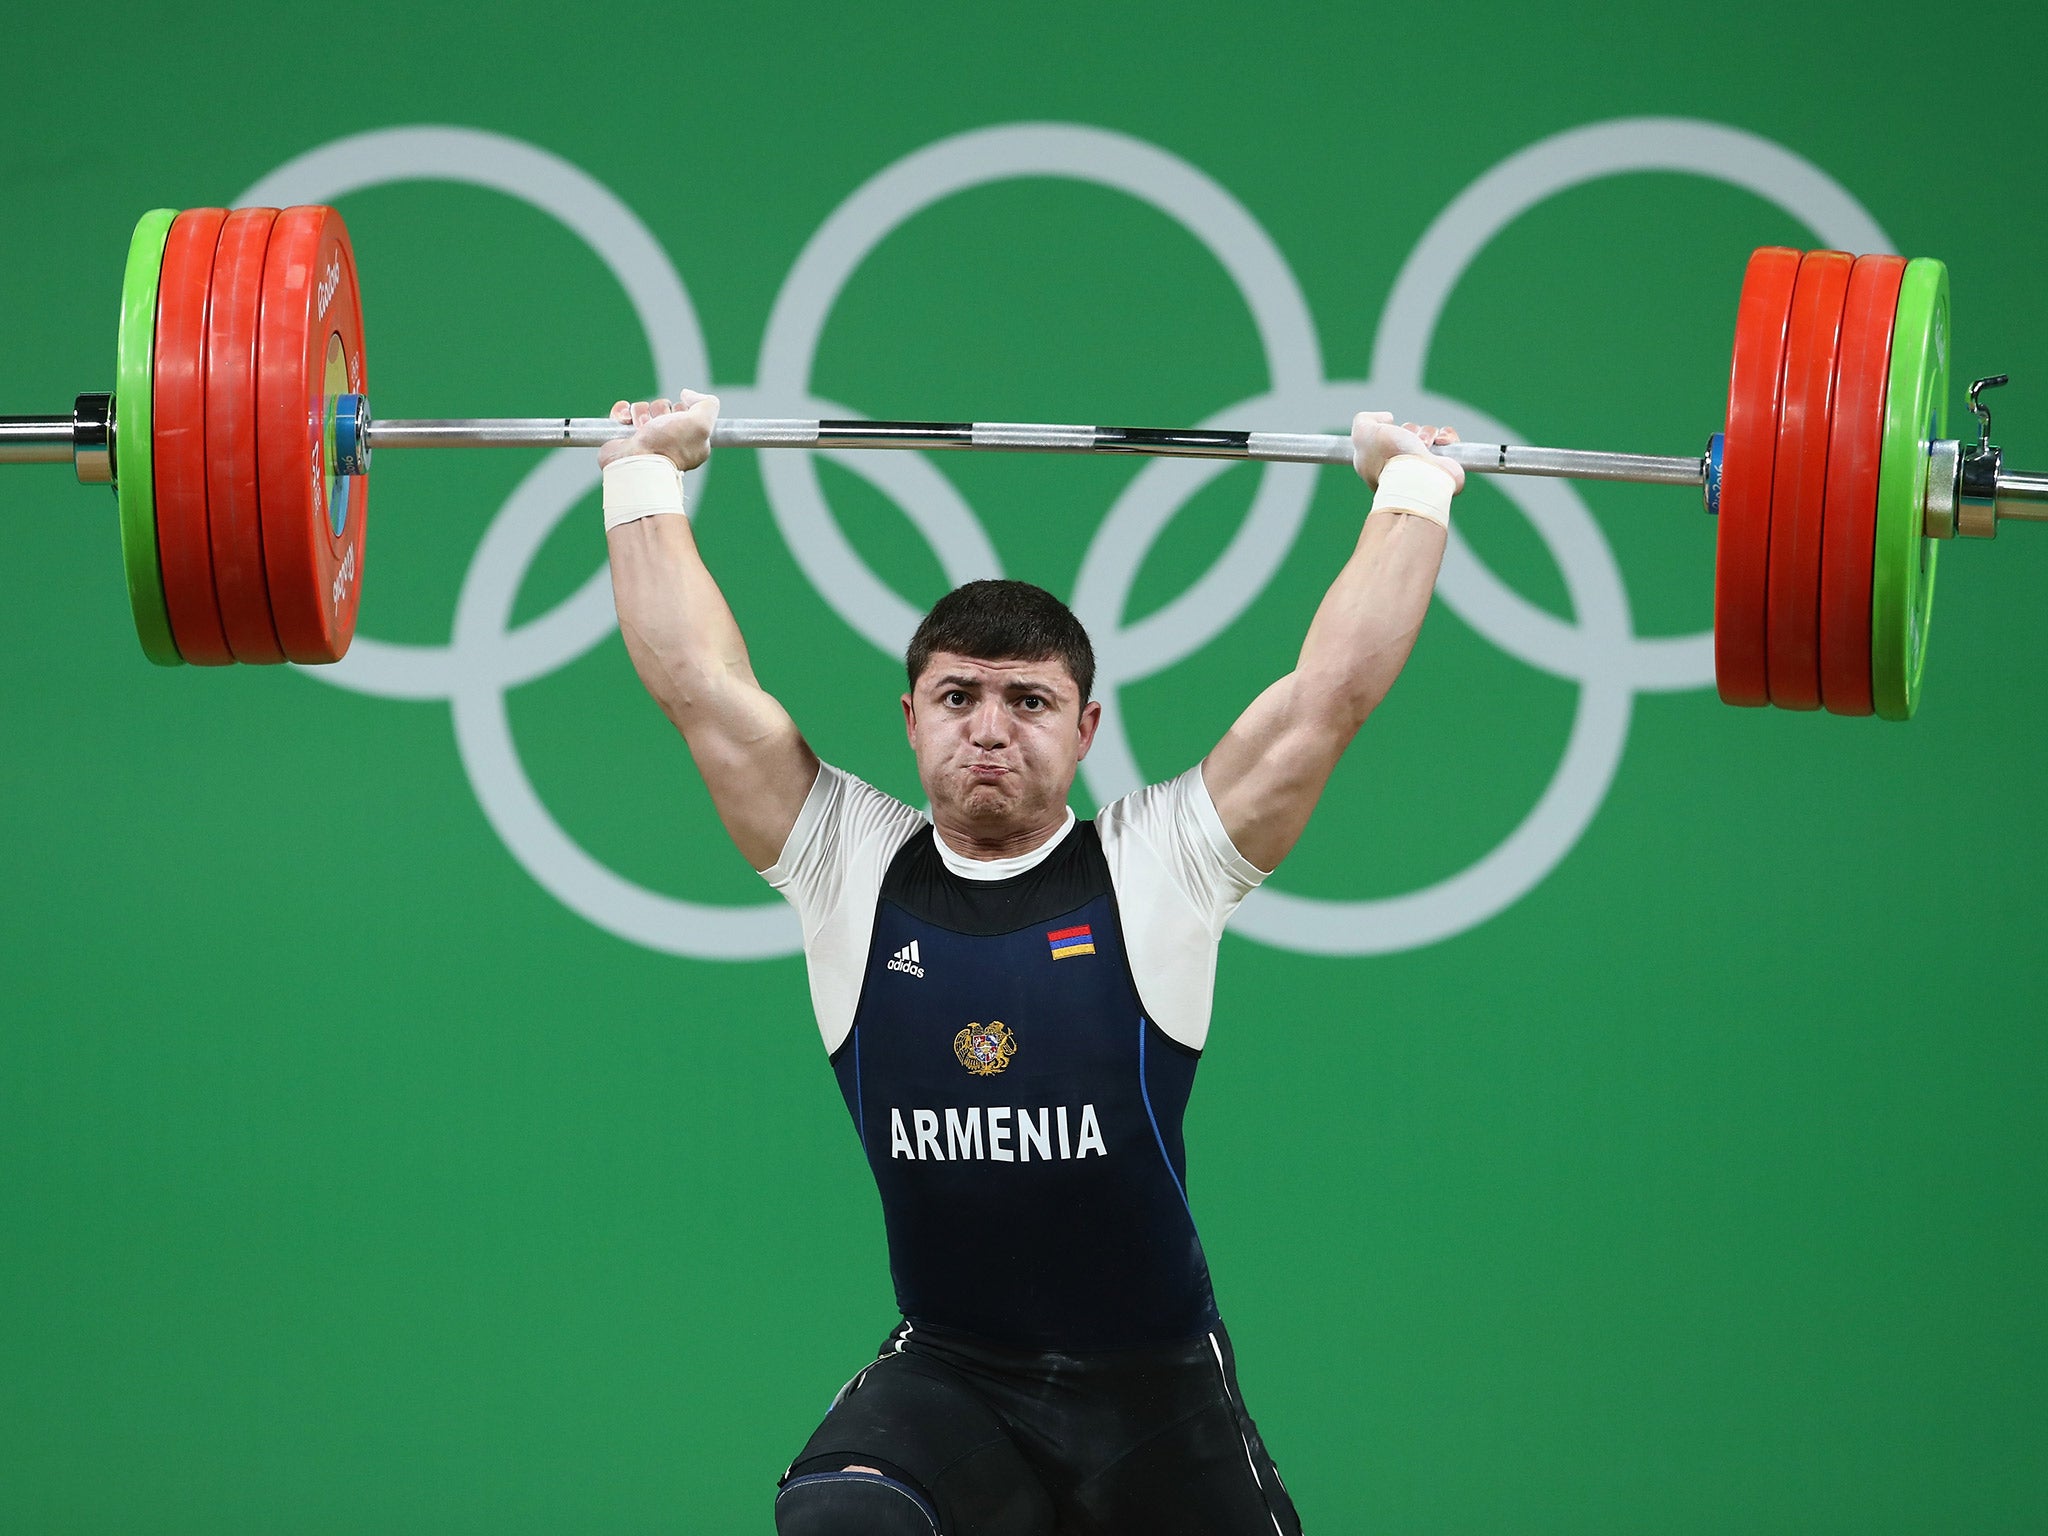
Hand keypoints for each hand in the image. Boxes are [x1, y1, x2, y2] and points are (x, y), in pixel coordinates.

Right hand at [598, 389, 719, 471]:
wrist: (636, 463)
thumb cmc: (669, 446)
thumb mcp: (701, 424)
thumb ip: (708, 405)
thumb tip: (687, 394)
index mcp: (688, 440)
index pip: (685, 410)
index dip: (681, 410)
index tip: (679, 421)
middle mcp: (667, 439)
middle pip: (663, 406)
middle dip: (659, 410)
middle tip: (658, 427)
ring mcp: (644, 438)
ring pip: (642, 408)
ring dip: (640, 413)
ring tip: (641, 429)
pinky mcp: (624, 436)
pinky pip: (623, 411)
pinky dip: (622, 412)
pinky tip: (625, 421)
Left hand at [1350, 411, 1464, 492]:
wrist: (1420, 476)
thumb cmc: (1390, 456)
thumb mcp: (1363, 433)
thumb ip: (1364, 420)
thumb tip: (1388, 418)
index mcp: (1378, 464)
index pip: (1384, 440)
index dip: (1388, 431)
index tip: (1387, 431)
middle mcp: (1401, 466)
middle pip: (1407, 434)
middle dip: (1410, 430)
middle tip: (1408, 440)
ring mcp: (1423, 467)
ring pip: (1428, 435)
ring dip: (1427, 433)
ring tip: (1424, 445)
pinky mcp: (1444, 467)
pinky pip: (1447, 440)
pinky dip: (1446, 436)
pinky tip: (1441, 442)